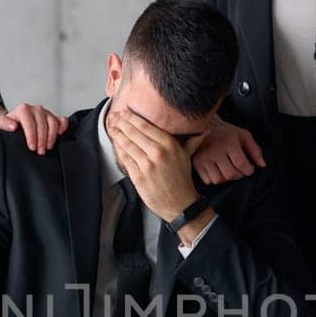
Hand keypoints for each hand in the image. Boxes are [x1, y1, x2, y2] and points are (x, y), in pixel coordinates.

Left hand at [0, 102, 69, 152]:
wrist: (14, 123)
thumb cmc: (9, 124)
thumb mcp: (1, 124)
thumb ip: (5, 123)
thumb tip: (13, 126)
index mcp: (23, 109)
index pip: (30, 122)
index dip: (31, 136)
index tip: (32, 147)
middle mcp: (35, 109)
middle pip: (42, 124)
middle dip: (41, 140)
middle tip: (39, 151)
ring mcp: (46, 113)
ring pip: (53, 122)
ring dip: (51, 136)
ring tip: (47, 147)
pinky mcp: (53, 117)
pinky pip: (62, 119)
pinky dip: (63, 126)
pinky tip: (60, 134)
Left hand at [107, 106, 204, 221]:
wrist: (180, 204)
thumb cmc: (182, 180)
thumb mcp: (187, 157)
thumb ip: (191, 142)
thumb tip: (203, 131)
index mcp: (170, 145)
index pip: (146, 126)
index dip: (132, 118)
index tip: (125, 112)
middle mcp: (158, 153)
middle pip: (134, 132)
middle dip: (122, 123)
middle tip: (114, 116)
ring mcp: (147, 165)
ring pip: (127, 144)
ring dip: (117, 134)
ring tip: (112, 127)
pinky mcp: (138, 177)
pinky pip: (125, 159)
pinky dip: (119, 150)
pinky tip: (115, 144)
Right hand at [191, 118, 265, 184]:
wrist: (203, 126)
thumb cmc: (225, 132)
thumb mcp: (243, 135)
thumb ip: (255, 150)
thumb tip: (262, 165)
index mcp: (228, 142)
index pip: (241, 164)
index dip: (249, 170)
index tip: (250, 168)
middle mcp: (215, 151)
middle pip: (230, 174)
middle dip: (238, 175)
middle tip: (239, 169)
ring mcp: (204, 158)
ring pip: (218, 180)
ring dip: (226, 178)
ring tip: (228, 169)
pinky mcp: (196, 163)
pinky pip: (208, 180)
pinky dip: (214, 179)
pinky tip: (217, 170)